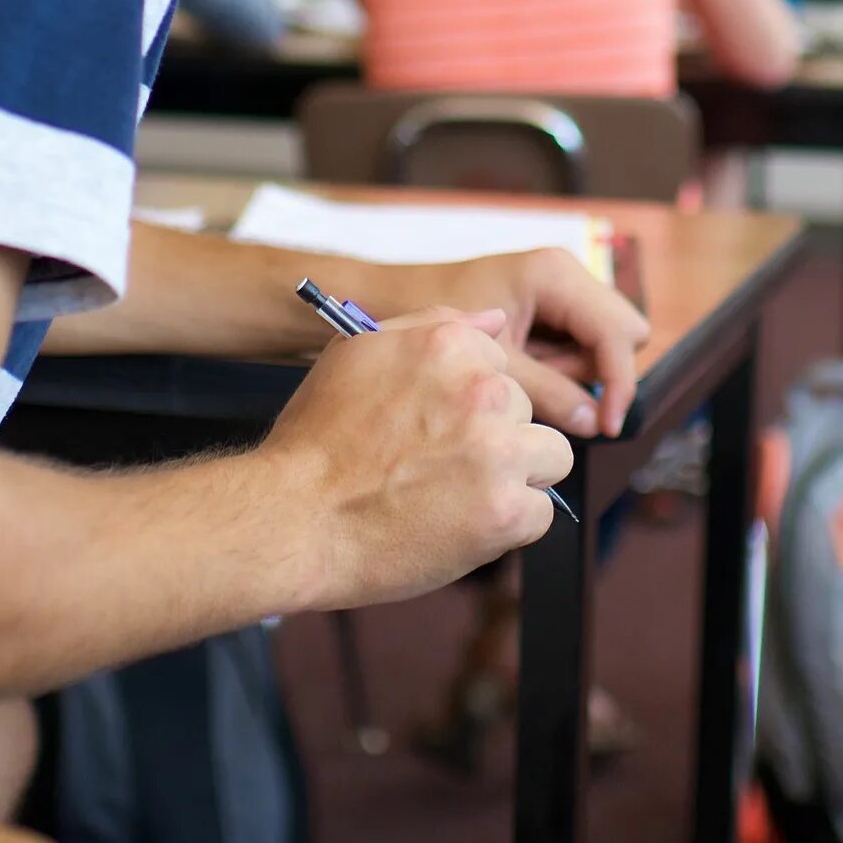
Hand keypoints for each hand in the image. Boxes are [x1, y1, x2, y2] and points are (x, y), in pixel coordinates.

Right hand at [258, 307, 572, 610]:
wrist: (293, 518)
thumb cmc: (318, 441)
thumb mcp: (358, 352)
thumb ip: (433, 324)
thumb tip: (497, 318)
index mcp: (450, 345)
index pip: (503, 366)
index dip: (471, 403)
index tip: (437, 428)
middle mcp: (482, 389)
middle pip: (527, 411)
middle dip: (495, 438)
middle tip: (439, 466)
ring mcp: (498, 450)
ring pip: (548, 457)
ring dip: (513, 478)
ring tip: (456, 495)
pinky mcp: (506, 510)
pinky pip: (540, 514)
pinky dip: (507, 525)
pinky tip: (460, 524)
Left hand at [368, 250, 648, 440]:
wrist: (379, 302)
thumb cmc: (426, 318)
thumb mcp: (493, 364)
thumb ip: (548, 392)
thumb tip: (595, 425)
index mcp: (553, 275)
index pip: (617, 332)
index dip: (618, 383)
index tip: (606, 427)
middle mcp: (562, 277)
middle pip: (620, 334)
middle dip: (597, 373)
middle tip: (549, 395)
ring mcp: (554, 294)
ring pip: (599, 345)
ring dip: (573, 375)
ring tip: (521, 384)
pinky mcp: (542, 313)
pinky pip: (573, 348)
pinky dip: (557, 372)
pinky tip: (519, 379)